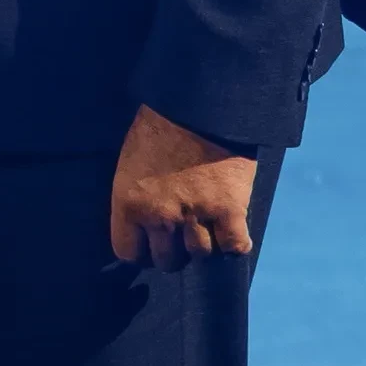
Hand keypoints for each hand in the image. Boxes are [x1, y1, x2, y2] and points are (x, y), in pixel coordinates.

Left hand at [108, 105, 256, 267]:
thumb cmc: (159, 128)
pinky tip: (233, 231)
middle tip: (184, 233)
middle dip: (175, 251)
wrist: (199, 105)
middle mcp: (160, 216)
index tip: (152, 243)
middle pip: (167, 260)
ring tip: (208, 226)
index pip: (130, 253)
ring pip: (201, 254)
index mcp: (129, 204)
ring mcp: (196, 215)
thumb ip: (136, 200)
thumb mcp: (130, 165)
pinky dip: (236, 243)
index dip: (143, 251)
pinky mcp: (229, 209)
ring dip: (206, 243)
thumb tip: (145, 228)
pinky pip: (234, 246)